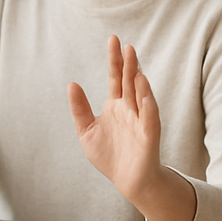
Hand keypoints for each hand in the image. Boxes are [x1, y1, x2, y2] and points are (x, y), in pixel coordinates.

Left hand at [68, 37, 195, 220]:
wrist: (128, 181)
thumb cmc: (109, 155)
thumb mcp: (86, 130)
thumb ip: (79, 109)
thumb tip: (71, 83)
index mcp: (115, 105)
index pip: (115, 77)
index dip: (114, 60)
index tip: (113, 39)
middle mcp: (130, 109)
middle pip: (130, 83)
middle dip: (128, 65)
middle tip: (126, 46)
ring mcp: (141, 121)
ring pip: (141, 98)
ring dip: (140, 83)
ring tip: (135, 67)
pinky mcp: (149, 136)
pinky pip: (150, 120)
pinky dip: (148, 107)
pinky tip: (144, 95)